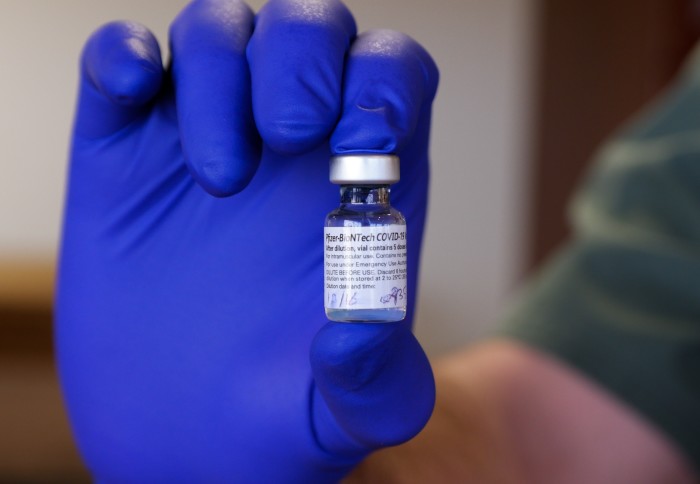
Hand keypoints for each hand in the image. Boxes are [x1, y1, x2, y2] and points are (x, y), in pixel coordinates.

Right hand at [56, 0, 438, 480]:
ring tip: (219, 175)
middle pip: (310, 26)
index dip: (386, 77)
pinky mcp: (125, 155)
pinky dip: (120, 55)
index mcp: (360, 184)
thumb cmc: (282, 417)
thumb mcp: (347, 420)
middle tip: (285, 134)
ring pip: (219, 29)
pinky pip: (117, 62)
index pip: (393, 73)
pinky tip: (129, 89)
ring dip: (218, 66)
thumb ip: (377, 386)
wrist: (186, 436)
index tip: (363, 136)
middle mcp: (287, 147)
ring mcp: (202, 139)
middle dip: (301, 54)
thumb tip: (360, 333)